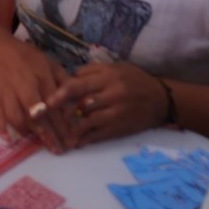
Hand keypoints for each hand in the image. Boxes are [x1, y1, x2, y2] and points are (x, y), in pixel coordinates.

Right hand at [0, 37, 75, 151]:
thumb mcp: (49, 63)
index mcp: (41, 75)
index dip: (63, 124)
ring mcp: (6, 89)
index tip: (71, 140)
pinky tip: (9, 141)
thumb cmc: (27, 59)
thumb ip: (63, 82)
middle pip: (37, 113)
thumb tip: (77, 103)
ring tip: (40, 143)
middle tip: (57, 149)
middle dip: (49, 133)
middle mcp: (24, 83)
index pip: (54, 104)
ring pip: (17, 116)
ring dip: (29, 132)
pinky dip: (2, 128)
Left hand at [49, 62, 168, 146]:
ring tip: (61, 131)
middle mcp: (112, 94)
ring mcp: (117, 113)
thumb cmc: (134, 80)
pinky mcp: (121, 128)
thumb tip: (69, 77)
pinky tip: (77, 141)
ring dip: (72, 128)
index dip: (60, 95)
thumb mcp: (115, 67)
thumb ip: (91, 71)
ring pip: (88, 122)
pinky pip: (100, 135)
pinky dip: (86, 139)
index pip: (78, 86)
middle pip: (80, 106)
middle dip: (64, 113)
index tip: (47, 102)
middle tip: (49, 118)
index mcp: (108, 77)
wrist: (161, 99)